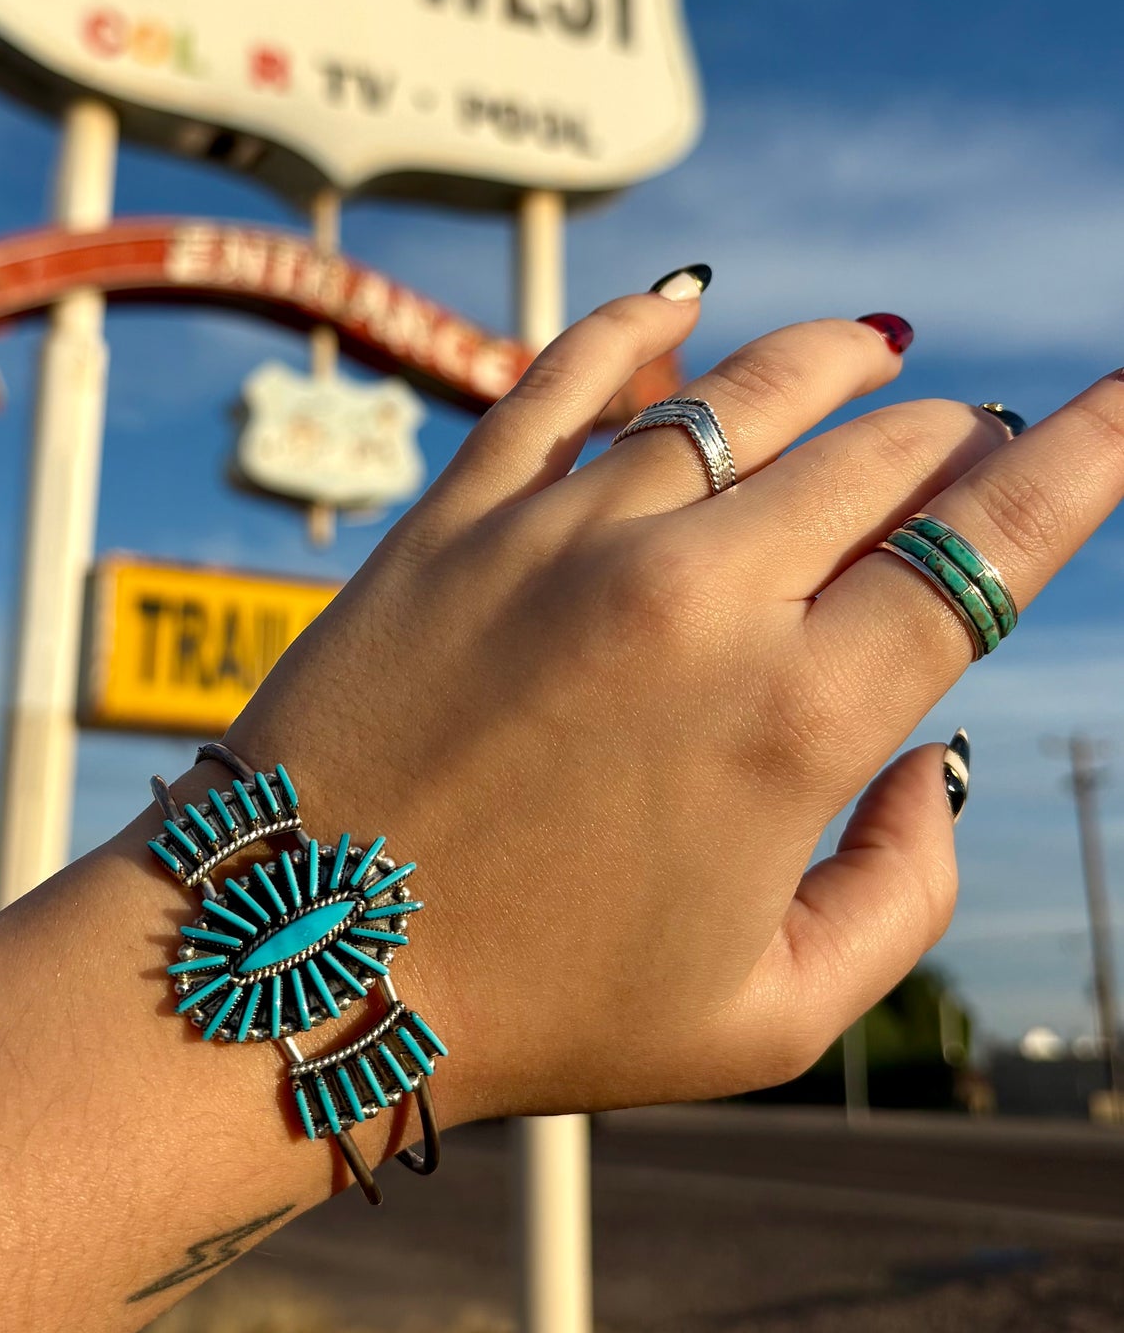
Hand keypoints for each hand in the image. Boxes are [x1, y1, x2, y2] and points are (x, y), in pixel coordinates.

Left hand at [230, 288, 1123, 1121]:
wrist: (288, 967)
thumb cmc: (538, 1009)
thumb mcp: (768, 1019)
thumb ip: (905, 895)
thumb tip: (936, 765)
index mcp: (795, 723)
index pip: (984, 549)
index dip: (1083, 461)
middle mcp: (697, 598)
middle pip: (884, 457)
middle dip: (955, 441)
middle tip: (969, 449)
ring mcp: (569, 538)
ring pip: (750, 392)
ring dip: (835, 366)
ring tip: (876, 352)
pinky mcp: (460, 514)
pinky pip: (570, 378)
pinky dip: (641, 333)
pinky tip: (684, 313)